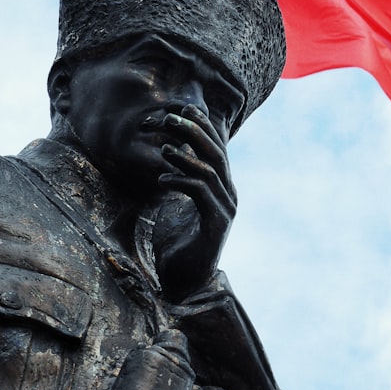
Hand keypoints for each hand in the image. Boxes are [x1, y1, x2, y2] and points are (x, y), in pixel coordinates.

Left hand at [153, 104, 236, 300]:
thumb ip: (180, 179)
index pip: (216, 149)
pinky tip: (162, 178)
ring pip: (210, 171)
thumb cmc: (177, 243)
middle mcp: (228, 195)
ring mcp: (225, 209)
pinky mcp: (216, 223)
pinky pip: (201, 193)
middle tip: (170, 118)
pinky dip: (181, 181)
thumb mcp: (176, 204)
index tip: (184, 107)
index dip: (203, 126)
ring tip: (164, 147)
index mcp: (221, 187)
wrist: (184, 282)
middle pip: (216, 154)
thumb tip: (171, 153)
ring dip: (186, 155)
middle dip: (194, 132)